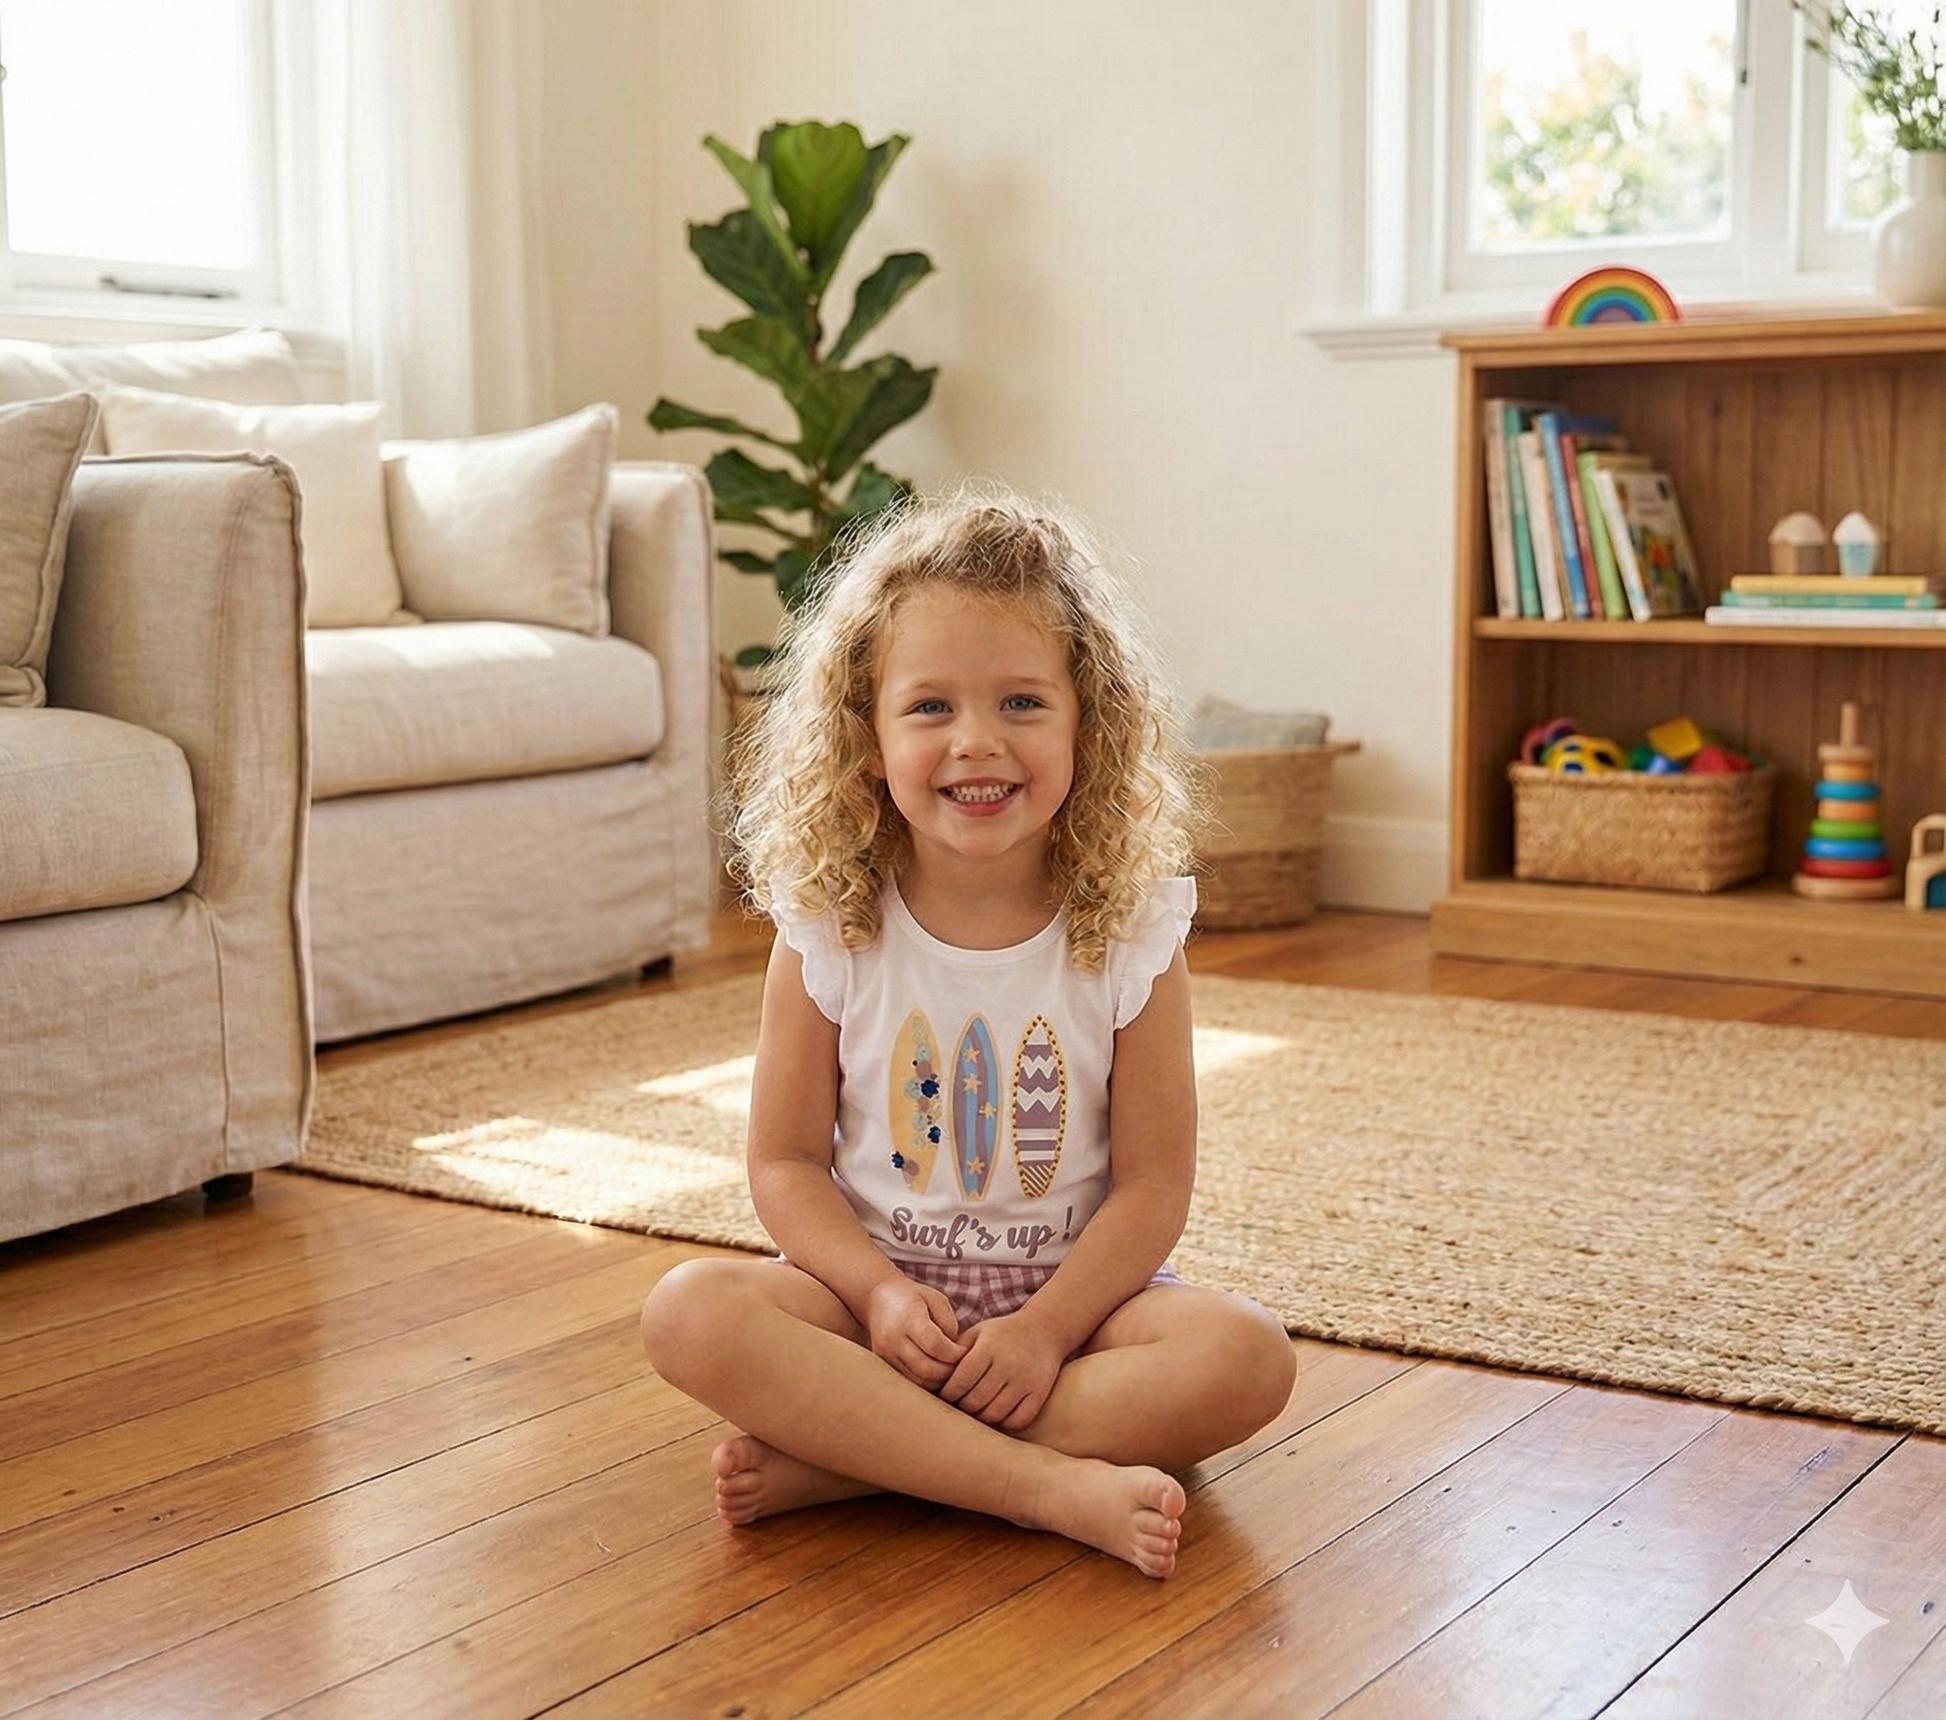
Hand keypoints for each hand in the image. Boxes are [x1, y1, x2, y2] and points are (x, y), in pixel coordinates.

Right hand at [864, 1273, 965, 1389]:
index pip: (935, 1345)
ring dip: (938, 1381)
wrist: (877, 1298)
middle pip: (926, 1368)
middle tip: (961, 1366)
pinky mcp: (883, 1365)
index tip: (965, 1351)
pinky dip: (926, 1383)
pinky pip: (908, 1381)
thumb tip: (955, 1352)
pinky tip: (936, 1373)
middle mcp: (893, 1338)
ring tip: (950, 1371)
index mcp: (907, 1317)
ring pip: (917, 1380)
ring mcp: (885, 1354)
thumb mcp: (936, 1299)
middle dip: (949, 1371)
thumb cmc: (913, 1298)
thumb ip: (948, 1324)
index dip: (954, 1353)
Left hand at [940, 1310, 1065, 1430]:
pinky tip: (996, 1414)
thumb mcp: (978, 1333)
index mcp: (989, 1348)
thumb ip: (956, 1351)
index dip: (947, 1393)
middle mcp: (1007, 1364)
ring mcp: (1025, 1380)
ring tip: (974, 1412)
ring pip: (994, 1414)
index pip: (960, 1381)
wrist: (1045, 1329)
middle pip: (975, 1400)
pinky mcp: (1039, 1392)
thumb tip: (932, 1377)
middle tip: (956, 1408)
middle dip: (962, 1407)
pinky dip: (1004, 1423)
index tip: (943, 1397)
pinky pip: (1018, 1420)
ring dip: (980, 1417)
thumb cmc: (1002, 1334)